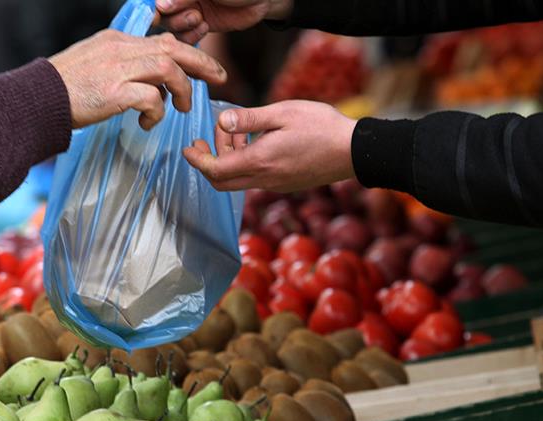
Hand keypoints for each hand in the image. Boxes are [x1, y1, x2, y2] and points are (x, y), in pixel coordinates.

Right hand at [50, 30, 226, 129]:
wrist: (35, 99)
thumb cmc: (63, 88)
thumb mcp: (94, 64)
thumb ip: (121, 65)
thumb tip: (149, 82)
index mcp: (117, 41)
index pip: (162, 41)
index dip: (189, 53)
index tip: (204, 67)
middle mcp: (120, 50)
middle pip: (173, 49)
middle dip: (202, 63)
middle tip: (219, 78)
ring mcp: (117, 69)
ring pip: (168, 69)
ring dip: (182, 90)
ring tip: (181, 108)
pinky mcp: (114, 92)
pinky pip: (151, 98)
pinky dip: (157, 112)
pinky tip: (148, 123)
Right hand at [156, 0, 293, 43]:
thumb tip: (159, 5)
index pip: (156, 0)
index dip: (154, 8)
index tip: (156, 15)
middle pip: (161, 14)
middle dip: (174, 16)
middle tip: (194, 14)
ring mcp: (189, 11)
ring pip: (171, 27)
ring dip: (183, 26)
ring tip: (200, 19)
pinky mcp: (200, 25)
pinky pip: (185, 38)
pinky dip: (191, 37)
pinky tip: (205, 27)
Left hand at [184, 100, 357, 191]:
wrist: (354, 151)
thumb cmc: (321, 127)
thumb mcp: (282, 113)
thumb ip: (249, 119)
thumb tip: (222, 121)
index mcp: (260, 161)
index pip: (215, 170)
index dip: (197, 160)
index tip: (188, 147)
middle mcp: (264, 179)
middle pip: (221, 182)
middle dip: (209, 161)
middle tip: (208, 138)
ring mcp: (276, 185)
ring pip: (239, 180)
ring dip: (230, 159)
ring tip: (239, 132)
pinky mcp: (286, 184)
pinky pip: (256, 179)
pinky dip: (246, 163)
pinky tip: (257, 142)